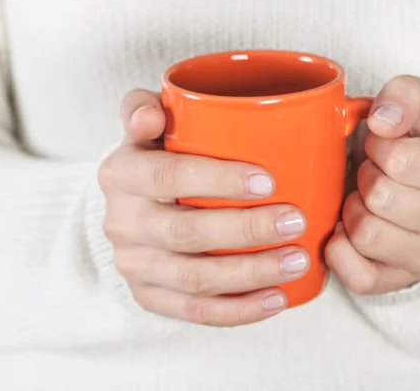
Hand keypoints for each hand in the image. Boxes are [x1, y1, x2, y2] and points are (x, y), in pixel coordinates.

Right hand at [98, 89, 309, 325]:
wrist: (135, 205)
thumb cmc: (160, 158)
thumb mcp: (150, 125)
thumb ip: (147, 107)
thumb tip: (154, 114)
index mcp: (121, 173)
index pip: (167, 176)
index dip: (217, 180)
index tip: (269, 181)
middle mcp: (121, 223)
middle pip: (186, 233)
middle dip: (247, 230)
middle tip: (296, 221)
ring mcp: (135, 265)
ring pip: (195, 278)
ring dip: (251, 273)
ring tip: (297, 261)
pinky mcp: (151, 296)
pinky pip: (195, 312)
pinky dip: (238, 311)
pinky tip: (276, 299)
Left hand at [326, 76, 419, 294]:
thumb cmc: (416, 154)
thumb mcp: (419, 113)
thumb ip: (406, 96)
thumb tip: (383, 119)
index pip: (398, 158)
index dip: (377, 146)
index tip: (382, 148)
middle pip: (378, 197)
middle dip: (365, 178)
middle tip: (373, 176)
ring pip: (365, 234)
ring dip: (352, 211)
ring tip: (365, 202)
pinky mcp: (398, 283)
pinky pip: (356, 275)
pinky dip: (341, 249)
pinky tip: (349, 231)